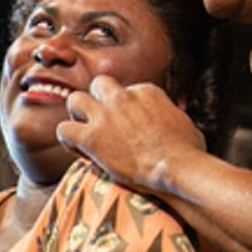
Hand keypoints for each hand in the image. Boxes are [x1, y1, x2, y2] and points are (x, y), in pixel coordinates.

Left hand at [56, 75, 205, 192]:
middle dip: (97, 101)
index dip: (123, 110)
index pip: (125, 91)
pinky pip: (64, 129)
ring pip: (75, 100)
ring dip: (77, 115)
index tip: (126, 127)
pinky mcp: (92, 137)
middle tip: (100, 122)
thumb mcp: (183, 123)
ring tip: (84, 132)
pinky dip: (68, 139)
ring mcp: (105, 115)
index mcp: (146, 91)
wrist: (178, 166)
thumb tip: (171, 121)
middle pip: (99, 85)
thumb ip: (169, 116)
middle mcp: (123, 97)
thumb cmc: (188, 151)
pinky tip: (78, 150)